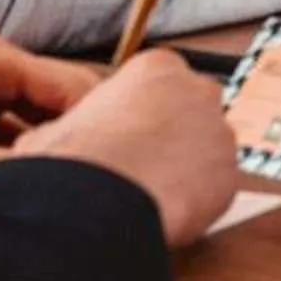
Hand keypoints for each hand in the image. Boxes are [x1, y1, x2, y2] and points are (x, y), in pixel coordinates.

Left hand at [0, 34, 98, 187]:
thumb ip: (2, 171)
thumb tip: (54, 189)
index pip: (73, 85)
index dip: (97, 121)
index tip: (113, 160)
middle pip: (57, 99)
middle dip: (75, 134)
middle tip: (93, 176)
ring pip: (32, 118)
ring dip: (43, 147)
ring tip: (62, 184)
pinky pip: (6, 131)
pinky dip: (16, 153)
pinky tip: (23, 182)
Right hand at [11, 50, 241, 247]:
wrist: (97, 201)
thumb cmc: (71, 161)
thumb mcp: (51, 130)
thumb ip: (71, 125)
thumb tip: (53, 140)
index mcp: (156, 68)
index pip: (156, 84)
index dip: (136, 114)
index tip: (122, 136)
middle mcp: (198, 91)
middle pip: (190, 110)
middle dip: (170, 134)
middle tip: (141, 165)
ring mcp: (220, 132)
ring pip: (205, 149)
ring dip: (185, 167)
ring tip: (149, 193)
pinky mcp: (229, 174)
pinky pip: (214, 187)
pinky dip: (195, 200)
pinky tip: (166, 212)